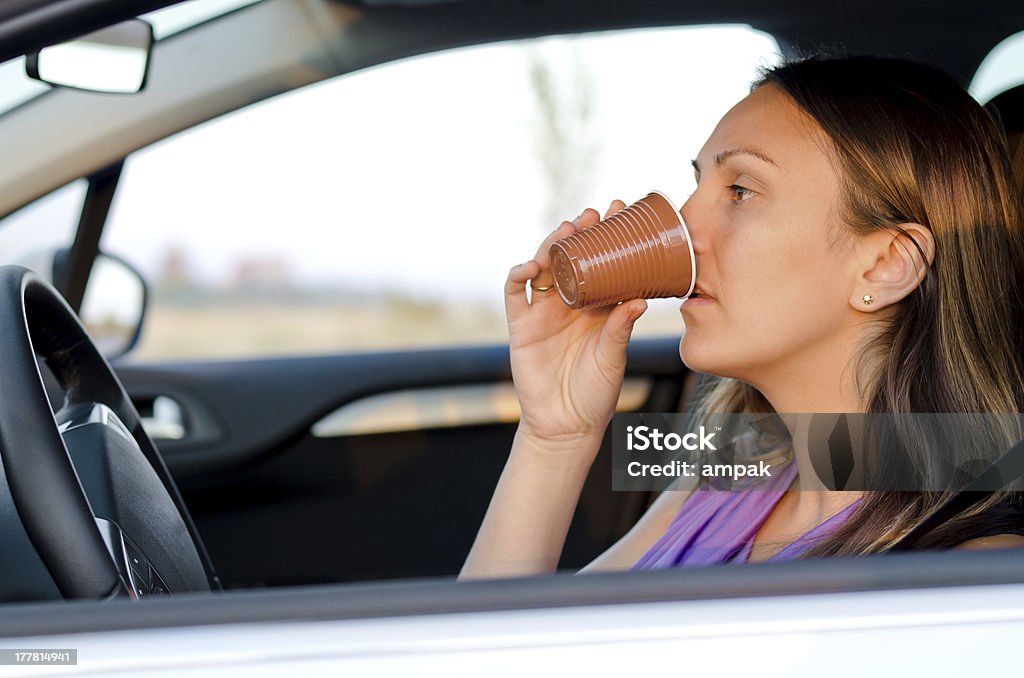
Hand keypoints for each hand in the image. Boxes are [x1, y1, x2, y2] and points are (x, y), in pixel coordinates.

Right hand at [505, 201, 647, 452]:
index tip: (623, 213)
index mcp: (598, 307)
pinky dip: (519, 276)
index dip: (610, 238)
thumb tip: (639, 300)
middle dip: (581, 233)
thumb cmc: (595, 392)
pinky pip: (515, 294)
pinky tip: (530, 266)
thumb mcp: (614, 357)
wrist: (566, 425)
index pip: (604, 263)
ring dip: (552, 245)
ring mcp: (543, 312)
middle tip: (595, 214)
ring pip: (544, 268)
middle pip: (572, 258)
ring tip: (567, 230)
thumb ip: (621, 329)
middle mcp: (570, 304)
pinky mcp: (521, 326)